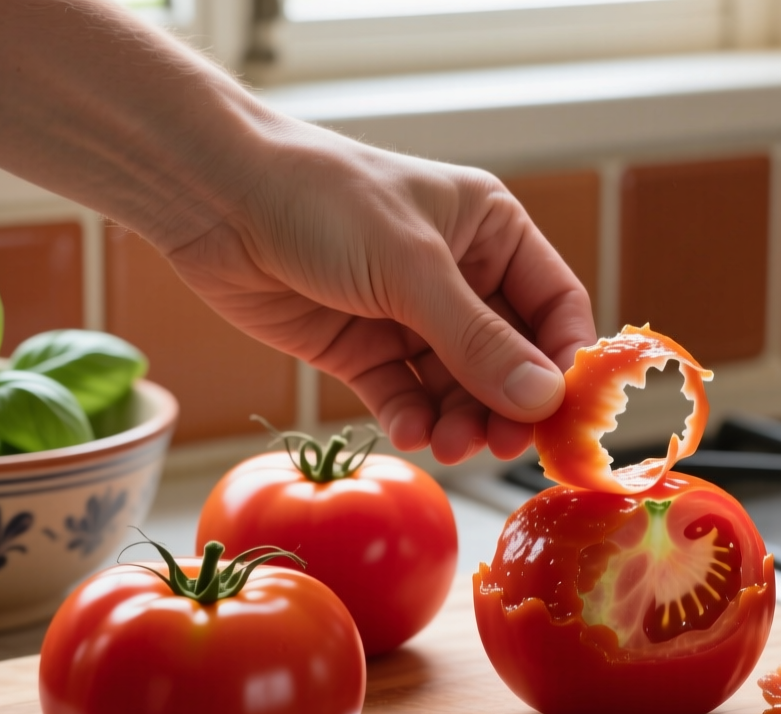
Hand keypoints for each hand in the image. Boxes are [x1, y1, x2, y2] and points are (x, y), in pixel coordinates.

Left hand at [163, 122, 595, 463]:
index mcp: (491, 232)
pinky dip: (412, 420)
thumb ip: (478, 340)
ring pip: (458, 388)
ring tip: (449, 446)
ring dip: (460, 421)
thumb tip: (544, 401)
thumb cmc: (323, 202)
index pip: (555, 308)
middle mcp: (459, 275)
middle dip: (508, 405)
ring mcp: (410, 316)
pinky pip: (405, 397)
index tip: (563, 416)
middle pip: (510, 359)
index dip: (564, 363)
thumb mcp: (412, 269)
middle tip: (502, 446)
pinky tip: (410, 433)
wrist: (215, 199)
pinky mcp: (362, 350)